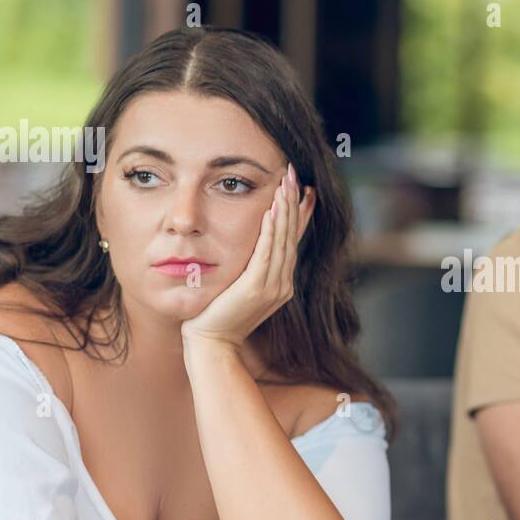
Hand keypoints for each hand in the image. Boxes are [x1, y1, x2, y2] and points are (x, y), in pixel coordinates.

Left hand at [181, 162, 310, 348]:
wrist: (212, 344)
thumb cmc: (219, 316)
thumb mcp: (239, 288)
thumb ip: (249, 268)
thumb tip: (250, 248)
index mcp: (281, 282)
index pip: (294, 240)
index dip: (300, 214)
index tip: (307, 190)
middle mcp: (283, 283)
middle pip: (291, 235)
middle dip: (294, 203)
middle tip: (295, 175)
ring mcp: (273, 287)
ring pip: (282, 240)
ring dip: (285, 210)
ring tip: (287, 184)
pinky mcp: (256, 288)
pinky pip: (266, 253)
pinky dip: (271, 231)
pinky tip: (272, 211)